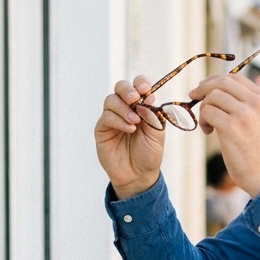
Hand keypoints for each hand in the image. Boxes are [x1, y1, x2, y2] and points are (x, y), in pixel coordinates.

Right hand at [95, 76, 165, 199]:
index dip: (140, 83)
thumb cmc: (149, 154)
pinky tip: (129, 129)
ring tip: (135, 122)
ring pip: (111, 100)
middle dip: (127, 90)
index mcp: (140, 106)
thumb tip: (146, 98)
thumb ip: (153, 114)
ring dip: (124, 108)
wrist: (139, 175)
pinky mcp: (102, 129)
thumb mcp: (157, 133)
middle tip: (135, 98)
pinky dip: (118, 120)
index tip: (145, 88)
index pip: (137, 86)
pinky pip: (106, 117)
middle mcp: (125, 109)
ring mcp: (112, 118)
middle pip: (120, 88)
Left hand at [189, 74, 259, 196]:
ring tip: (207, 125)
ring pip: (212, 96)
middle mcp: (256, 102)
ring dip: (203, 109)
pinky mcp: (232, 126)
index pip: (235, 77)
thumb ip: (244, 103)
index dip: (214, 80)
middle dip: (203, 88)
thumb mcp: (259, 120)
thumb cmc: (258, 150)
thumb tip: (214, 88)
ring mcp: (245, 113)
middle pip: (222, 82)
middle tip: (193, 97)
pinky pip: (208, 112)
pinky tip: (208, 131)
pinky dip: (203, 120)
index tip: (203, 88)